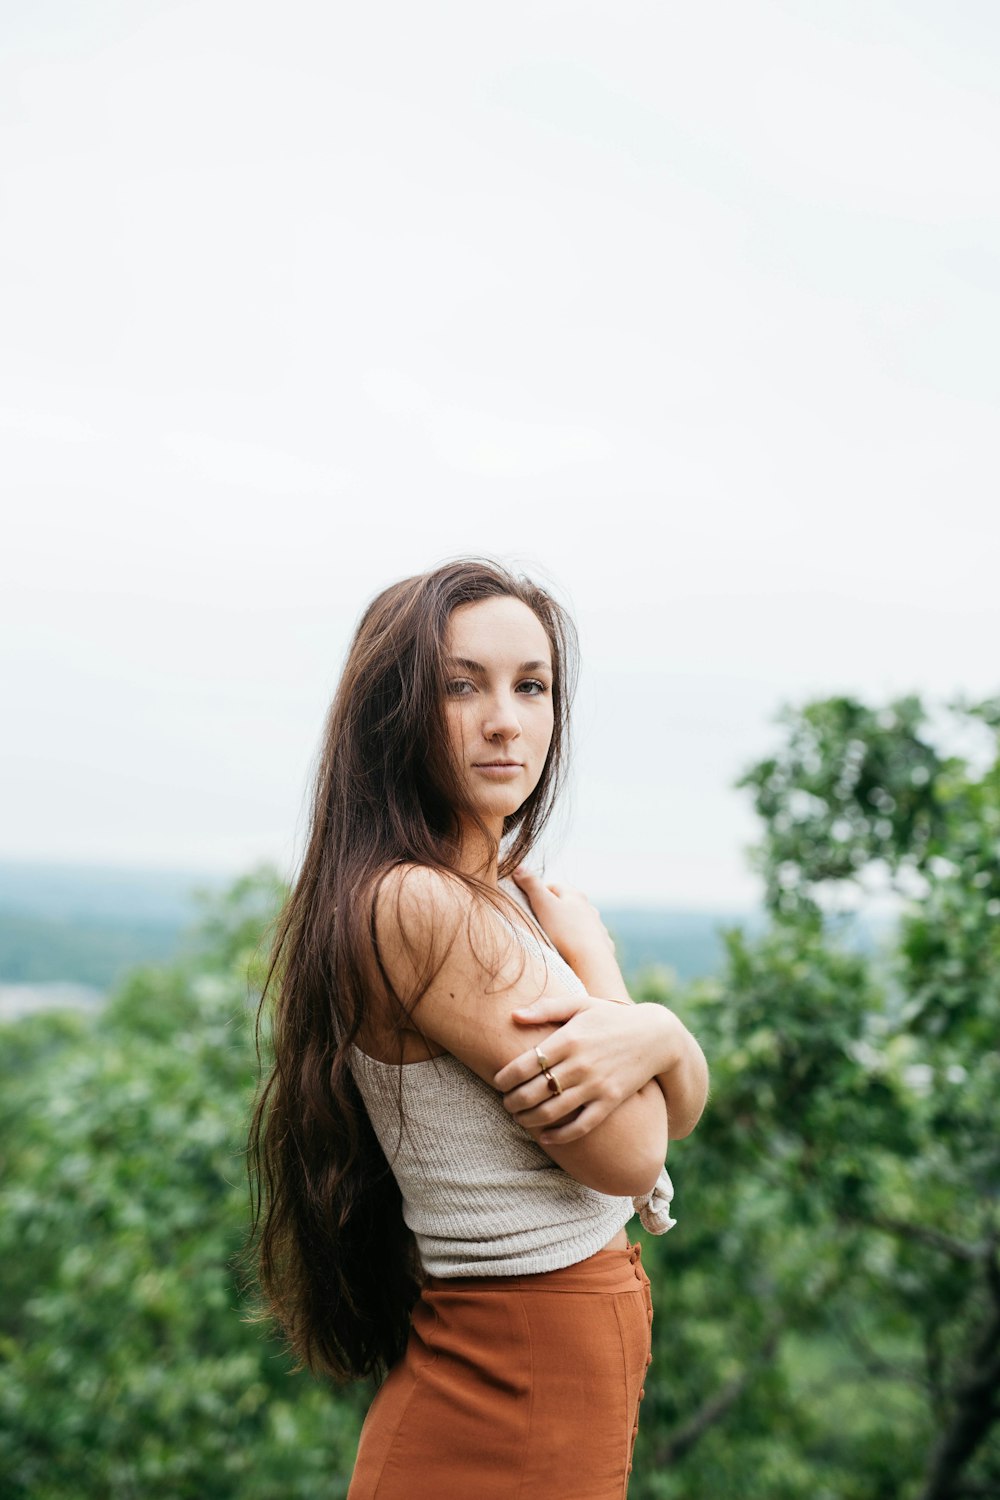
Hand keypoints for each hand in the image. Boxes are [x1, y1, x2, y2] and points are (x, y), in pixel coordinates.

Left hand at [492, 991, 676, 1144]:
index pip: (526, 1064)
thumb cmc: (611, 1017)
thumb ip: (546, 1008)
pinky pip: (580, 1126)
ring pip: (552, 1111)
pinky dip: (559, 1136)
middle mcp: (580, 1064)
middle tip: (506, 1102)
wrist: (655, 1036)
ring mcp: (595, 1085)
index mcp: (569, 1038)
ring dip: (528, 1119)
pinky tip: (545, 1137)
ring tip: (519, 1117)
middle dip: (512, 1101)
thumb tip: (513, 1016)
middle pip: (534, 1091)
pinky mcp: (610, 1102)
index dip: (506, 1077)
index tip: (498, 1082)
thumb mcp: (580, 1005)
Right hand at [511, 867, 614, 971]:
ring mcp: (597, 926)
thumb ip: (530, 884)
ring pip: (578, 922)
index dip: (538, 895)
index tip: (528, 907)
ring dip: (566, 927)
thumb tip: (518, 867)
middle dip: (553, 911)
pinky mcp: (602, 944)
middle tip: (538, 924)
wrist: (591, 961)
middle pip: (567, 904)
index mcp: (574, 894)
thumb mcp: (543, 904)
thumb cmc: (565, 931)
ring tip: (553, 940)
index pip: (552, 886)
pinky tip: (570, 953)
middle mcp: (589, 907)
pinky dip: (578, 943)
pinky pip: (587, 940)